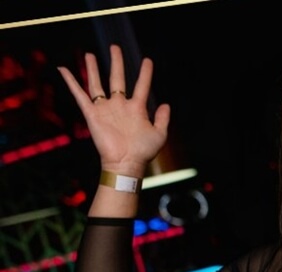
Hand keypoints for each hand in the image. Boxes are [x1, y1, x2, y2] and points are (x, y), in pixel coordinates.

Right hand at [57, 44, 169, 175]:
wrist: (126, 163)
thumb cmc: (144, 152)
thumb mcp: (159, 134)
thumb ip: (163, 118)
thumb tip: (166, 103)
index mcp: (137, 109)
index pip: (142, 85)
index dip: (145, 73)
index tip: (147, 60)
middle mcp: (120, 106)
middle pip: (117, 78)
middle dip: (116, 62)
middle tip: (115, 47)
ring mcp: (105, 109)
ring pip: (97, 84)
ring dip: (93, 69)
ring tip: (89, 54)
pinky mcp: (92, 114)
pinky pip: (79, 95)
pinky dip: (71, 82)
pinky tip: (64, 69)